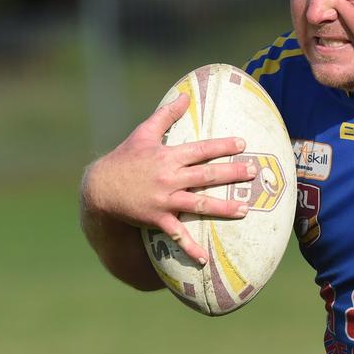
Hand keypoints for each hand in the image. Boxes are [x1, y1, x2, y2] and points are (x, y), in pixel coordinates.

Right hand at [81, 92, 253, 263]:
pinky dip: (190, 247)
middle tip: (254, 172)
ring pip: (199, 203)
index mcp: (168, 156)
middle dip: (232, 173)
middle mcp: (169, 177)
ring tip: (245, 210)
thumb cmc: (124, 159)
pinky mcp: (157, 219)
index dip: (223, 146)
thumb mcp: (143, 133)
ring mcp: (164, 200)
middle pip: (207, 175)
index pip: (201, 149)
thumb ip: (166, 115)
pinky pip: (177, 234)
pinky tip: (205, 258)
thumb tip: (184, 96)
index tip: (243, 144)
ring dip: (223, 208)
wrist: (100, 188)